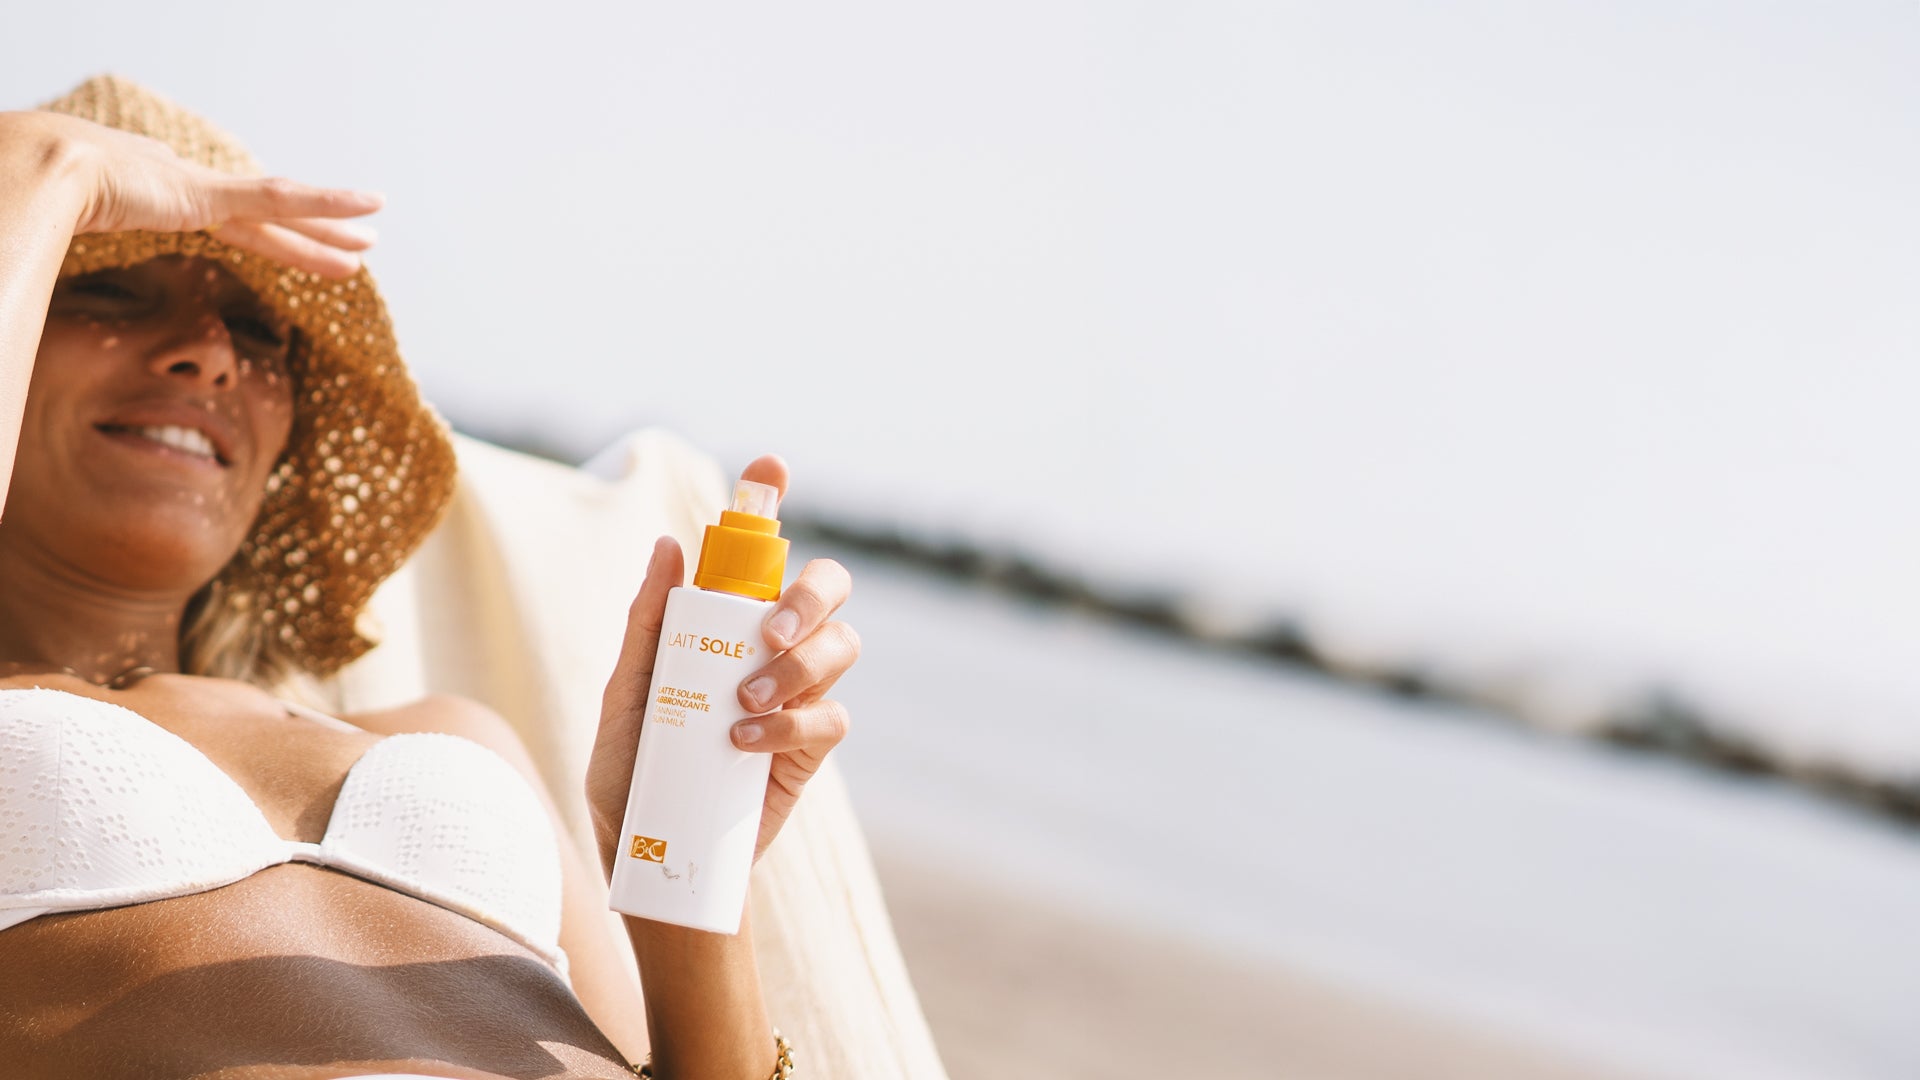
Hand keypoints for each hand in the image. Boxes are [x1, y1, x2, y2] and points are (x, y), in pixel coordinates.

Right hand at [15, 110, 381, 277]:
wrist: (38, 167)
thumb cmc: (46, 197)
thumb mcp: (77, 223)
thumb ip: (92, 234)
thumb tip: (67, 259)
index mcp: (164, 195)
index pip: (230, 221)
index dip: (265, 234)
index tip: (289, 242)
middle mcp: (191, 186)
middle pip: (268, 216)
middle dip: (313, 232)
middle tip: (358, 242)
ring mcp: (202, 188)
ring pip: (285, 210)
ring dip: (331, 225)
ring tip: (375, 233)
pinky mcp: (210, 194)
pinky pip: (281, 199)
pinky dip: (325, 203)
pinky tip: (365, 204)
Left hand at [588, 455, 859, 872]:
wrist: (654, 854)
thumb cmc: (634, 772)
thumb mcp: (623, 696)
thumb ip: (647, 626)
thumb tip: (668, 547)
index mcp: (725, 623)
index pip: (758, 550)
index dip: (769, 499)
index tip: (768, 467)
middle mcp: (772, 647)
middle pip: (829, 586)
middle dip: (811, 595)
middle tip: (769, 630)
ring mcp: (800, 693)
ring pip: (842, 645)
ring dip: (799, 665)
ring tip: (745, 702)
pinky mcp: (812, 745)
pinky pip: (832, 714)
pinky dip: (793, 722)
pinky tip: (745, 742)